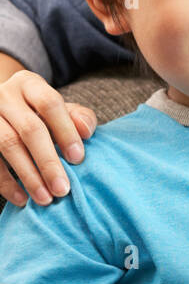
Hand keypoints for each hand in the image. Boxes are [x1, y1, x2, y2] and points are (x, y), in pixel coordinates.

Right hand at [0, 71, 96, 207]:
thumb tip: (86, 131)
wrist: (3, 110)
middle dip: (48, 161)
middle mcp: (4, 96)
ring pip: (7, 145)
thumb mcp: (60, 109)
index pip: (49, 103)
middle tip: (63, 189)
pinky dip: (6, 182)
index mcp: (29, 84)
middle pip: (29, 128)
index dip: (65, 131)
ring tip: (45, 199)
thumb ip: (79, 117)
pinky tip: (22, 199)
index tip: (78, 159)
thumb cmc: (39, 113)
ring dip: (28, 175)